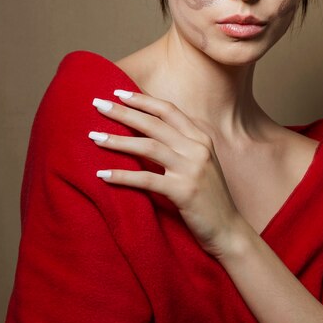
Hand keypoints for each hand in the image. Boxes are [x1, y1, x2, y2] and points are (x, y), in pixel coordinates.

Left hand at [90, 90, 243, 258]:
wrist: (229, 229)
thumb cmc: (209, 197)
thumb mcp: (201, 163)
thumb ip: (182, 145)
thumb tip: (150, 129)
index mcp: (201, 138)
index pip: (168, 110)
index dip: (143, 99)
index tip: (118, 92)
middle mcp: (198, 149)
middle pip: (154, 123)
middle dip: (123, 112)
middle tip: (97, 104)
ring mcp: (192, 170)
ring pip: (148, 147)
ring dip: (118, 140)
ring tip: (94, 137)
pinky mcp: (184, 192)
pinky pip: (146, 180)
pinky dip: (122, 176)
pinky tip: (102, 175)